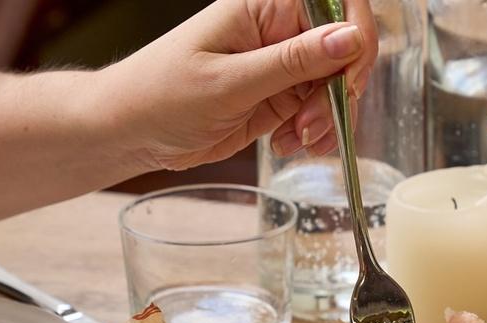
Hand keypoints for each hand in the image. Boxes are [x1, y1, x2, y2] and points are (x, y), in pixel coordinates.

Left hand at [103, 0, 377, 170]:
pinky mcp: (280, 97)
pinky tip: (286, 145)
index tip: (347, 84)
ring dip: (328, 120)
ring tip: (296, 142)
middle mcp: (279, 32)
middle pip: (344, 52)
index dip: (355, 43)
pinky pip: (317, 112)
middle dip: (338, 95)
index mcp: (265, 7)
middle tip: (309, 128)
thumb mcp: (230, 81)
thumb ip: (294, 62)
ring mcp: (281, 67)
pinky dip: (314, 134)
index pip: (338, 8)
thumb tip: (350, 37)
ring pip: (335, 87)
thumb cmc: (162, 95)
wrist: (131, 131)